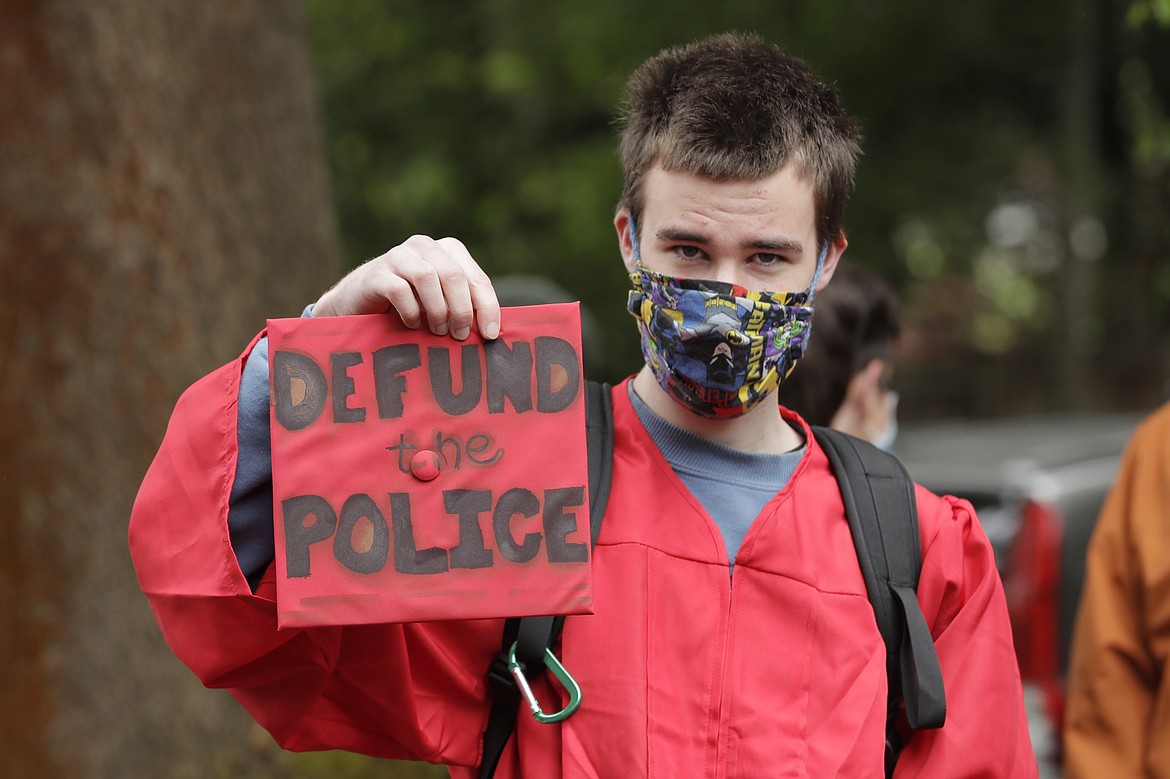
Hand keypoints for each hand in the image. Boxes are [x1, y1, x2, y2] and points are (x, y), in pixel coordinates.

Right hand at [313, 236, 499, 339]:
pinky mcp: (375, 273)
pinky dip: (410, 311)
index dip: (487, 307)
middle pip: (453, 275)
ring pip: (427, 277)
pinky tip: (412, 325)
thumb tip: (493, 332)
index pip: (476, 278)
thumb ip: (463, 307)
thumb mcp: (441, 303)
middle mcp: (424, 247)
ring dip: (437, 309)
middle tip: (460, 335)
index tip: (491, 334)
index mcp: (448, 251)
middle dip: (462, 309)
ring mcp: (398, 256)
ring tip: (437, 330)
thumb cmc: (408, 306)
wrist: (357, 304)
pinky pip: (399, 289)